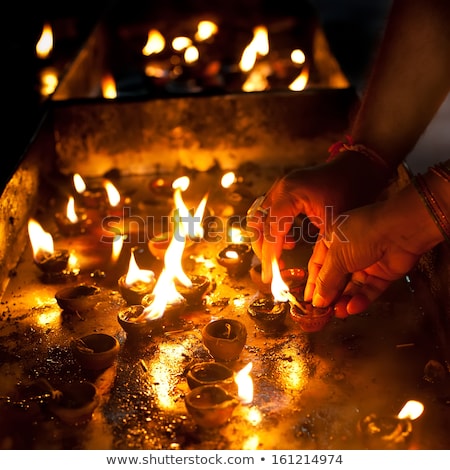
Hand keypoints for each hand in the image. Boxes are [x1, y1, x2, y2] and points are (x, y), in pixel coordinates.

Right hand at [246, 153, 389, 282]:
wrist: (359, 166)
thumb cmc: (351, 191)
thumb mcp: (336, 224)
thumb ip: (318, 249)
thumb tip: (309, 279)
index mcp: (290, 194)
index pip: (272, 230)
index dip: (270, 256)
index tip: (269, 276)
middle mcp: (279, 188)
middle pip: (257, 223)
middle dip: (263, 248)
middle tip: (272, 269)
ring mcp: (279, 187)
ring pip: (258, 217)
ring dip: (265, 238)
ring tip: (281, 253)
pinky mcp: (283, 189)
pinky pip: (267, 212)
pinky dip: (273, 228)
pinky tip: (291, 239)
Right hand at [304, 198, 429, 317]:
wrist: (400, 230)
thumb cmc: (363, 233)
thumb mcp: (336, 256)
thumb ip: (326, 280)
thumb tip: (316, 300)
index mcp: (331, 240)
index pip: (318, 265)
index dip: (313, 283)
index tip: (308, 300)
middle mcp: (348, 250)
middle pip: (335, 277)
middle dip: (329, 294)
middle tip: (322, 311)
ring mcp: (366, 262)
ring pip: (352, 286)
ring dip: (344, 299)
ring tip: (337, 312)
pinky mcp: (382, 273)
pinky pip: (369, 289)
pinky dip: (361, 299)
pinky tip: (352, 308)